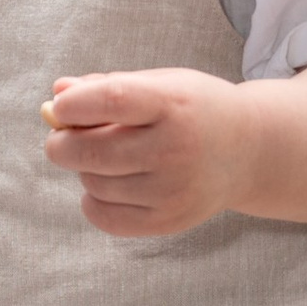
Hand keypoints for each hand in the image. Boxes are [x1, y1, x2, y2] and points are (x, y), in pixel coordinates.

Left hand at [40, 66, 251, 235]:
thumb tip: (57, 91)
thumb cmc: (194, 110)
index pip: (111, 99)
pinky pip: (105, 216)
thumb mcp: (161, 84)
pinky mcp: (169, 220)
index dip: (72, 104)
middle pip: (91, 151)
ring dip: (85, 170)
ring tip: (105, 158)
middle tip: (61, 137)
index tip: (59, 107)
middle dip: (61, 143)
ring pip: (93, 183)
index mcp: (174, 103)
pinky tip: (107, 185)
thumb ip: (108, 85)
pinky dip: (93, 201)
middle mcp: (175, 148)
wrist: (248, 150)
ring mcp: (173, 190)